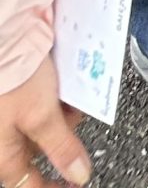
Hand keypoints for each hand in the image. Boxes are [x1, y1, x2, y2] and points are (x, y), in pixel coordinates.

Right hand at [0, 56, 91, 184]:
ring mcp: (8, 116)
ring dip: (61, 113)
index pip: (29, 184)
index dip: (53, 186)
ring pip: (41, 125)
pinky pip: (37, 106)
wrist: (4, 37)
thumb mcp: (42, 115)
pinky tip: (61, 83)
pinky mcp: (14, 96)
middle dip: (64, 134)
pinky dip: (53, 98)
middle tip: (77, 115)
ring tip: (71, 95)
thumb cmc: (14, 76)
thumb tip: (78, 175)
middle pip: (39, 150)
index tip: (77, 181)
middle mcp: (3, 138)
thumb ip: (61, 148)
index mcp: (3, 153)